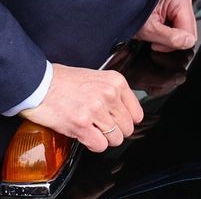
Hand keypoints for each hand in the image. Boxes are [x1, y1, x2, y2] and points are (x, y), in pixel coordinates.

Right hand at [19, 65, 142, 152]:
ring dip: (104, 140)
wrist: (38, 84)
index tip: (118, 123)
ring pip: (115, 138)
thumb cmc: (63, 82)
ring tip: (93, 133)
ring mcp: (96, 110)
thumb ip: (113, 93)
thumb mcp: (97, 78)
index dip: (127, 122)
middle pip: (127, 128)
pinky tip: (86, 137)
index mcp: (116, 82)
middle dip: (115, 132)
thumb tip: (124, 112)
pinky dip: (94, 145)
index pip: (137, 114)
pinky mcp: (81, 124)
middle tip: (102, 129)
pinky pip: (100, 145)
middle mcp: (109, 95)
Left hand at [134, 0, 197, 52]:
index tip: (157, 41)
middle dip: (172, 40)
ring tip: (155, 32)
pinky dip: (169, 33)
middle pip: (189, 32)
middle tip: (154, 36)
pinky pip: (181, 28)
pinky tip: (159, 28)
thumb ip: (170, 38)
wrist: (119, 9)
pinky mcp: (179, 8)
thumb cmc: (130, 13)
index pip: (189, 32)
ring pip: (186, 32)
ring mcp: (182, 1)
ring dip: (170, 37)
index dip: (174, 42)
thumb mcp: (148, 30)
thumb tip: (188, 42)